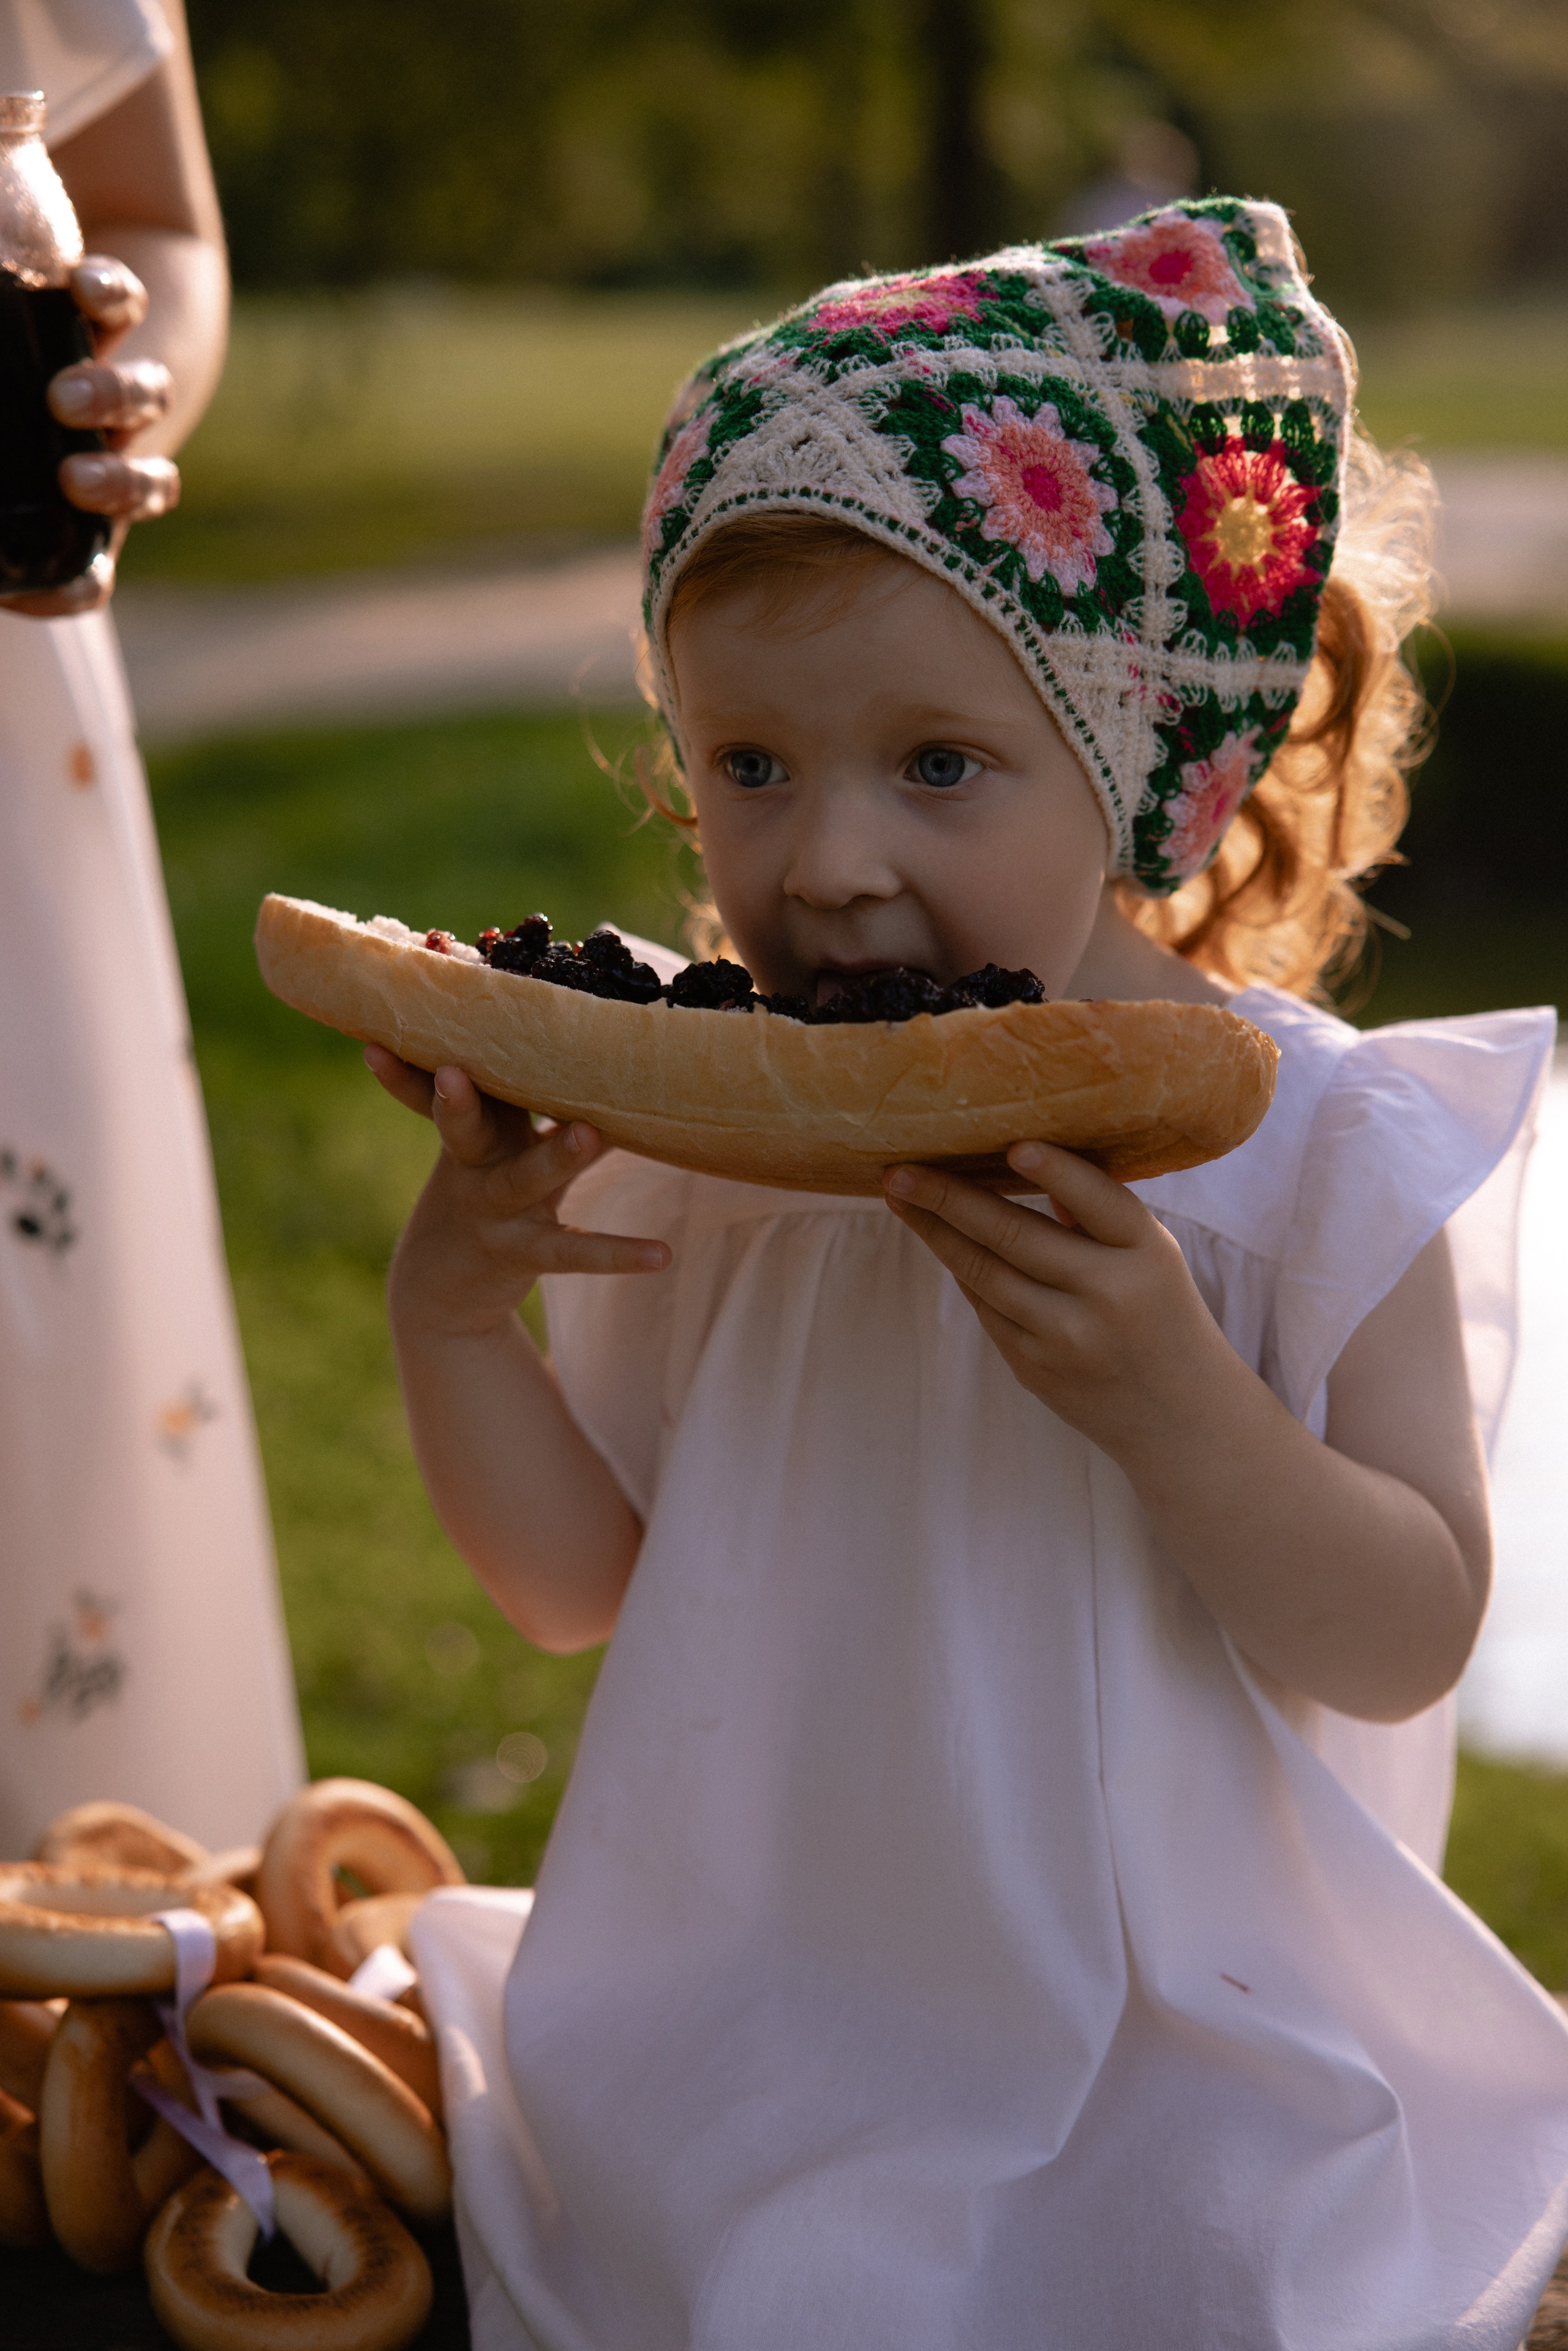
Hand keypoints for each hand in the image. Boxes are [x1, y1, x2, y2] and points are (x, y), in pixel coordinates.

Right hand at [0, 256, 177, 617]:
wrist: (54, 280)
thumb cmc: (8, 381)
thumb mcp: (7, 429)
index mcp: (67, 492)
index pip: (86, 563)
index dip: (80, 586)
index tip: (80, 586)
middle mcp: (102, 438)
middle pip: (134, 484)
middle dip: (115, 489)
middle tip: (74, 480)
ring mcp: (112, 376)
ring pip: (141, 399)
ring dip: (110, 402)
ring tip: (64, 397)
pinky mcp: (114, 305)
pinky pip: (126, 303)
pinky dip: (110, 296)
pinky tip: (81, 288)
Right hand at [367, 1048, 669, 1339]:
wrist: (445, 1285)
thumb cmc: (489, 1189)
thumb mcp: (503, 1143)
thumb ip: (539, 1099)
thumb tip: (608, 1046)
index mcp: (473, 1125)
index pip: (437, 1089)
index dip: (410, 1064)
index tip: (383, 1040)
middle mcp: (475, 1165)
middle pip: (462, 1127)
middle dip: (455, 1101)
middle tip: (450, 1071)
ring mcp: (495, 1210)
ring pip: (523, 1180)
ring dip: (554, 1156)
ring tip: (588, 1134)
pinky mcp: (524, 1252)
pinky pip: (571, 1251)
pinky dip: (617, 1253)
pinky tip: (662, 1254)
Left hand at [883, 1139, 1229, 1467]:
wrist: (1177, 1416)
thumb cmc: (1158, 1312)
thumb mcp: (1152, 1256)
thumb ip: (1096, 1215)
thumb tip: (1022, 1157)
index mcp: (1147, 1255)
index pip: (1099, 1202)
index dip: (1057, 1172)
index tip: (1014, 1145)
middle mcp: (1107, 1296)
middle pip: (1014, 1237)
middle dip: (948, 1199)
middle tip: (899, 1171)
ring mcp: (1066, 1338)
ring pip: (984, 1274)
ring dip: (936, 1233)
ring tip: (902, 1199)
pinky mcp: (1035, 1369)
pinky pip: (985, 1309)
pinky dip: (963, 1272)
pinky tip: (942, 1242)